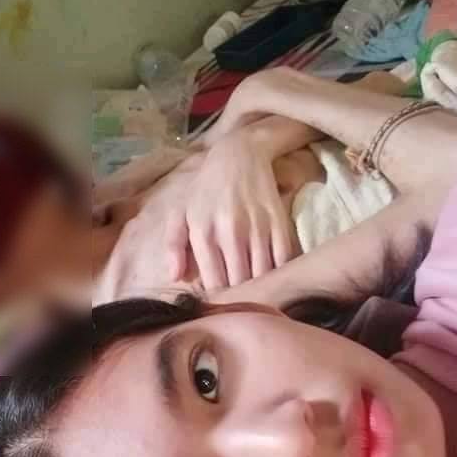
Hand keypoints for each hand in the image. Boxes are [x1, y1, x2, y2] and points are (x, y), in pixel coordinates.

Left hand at [169, 128, 297, 289]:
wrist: (239, 155)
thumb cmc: (205, 189)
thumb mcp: (180, 213)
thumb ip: (174, 246)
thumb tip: (176, 277)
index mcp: (203, 233)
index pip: (214, 283)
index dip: (218, 298)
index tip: (221, 299)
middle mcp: (230, 232)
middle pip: (238, 283)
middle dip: (239, 296)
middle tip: (239, 300)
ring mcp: (257, 228)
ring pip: (261, 276)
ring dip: (259, 289)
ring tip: (255, 292)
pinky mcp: (279, 224)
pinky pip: (282, 261)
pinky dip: (279, 275)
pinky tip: (272, 278)